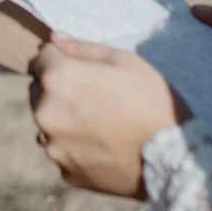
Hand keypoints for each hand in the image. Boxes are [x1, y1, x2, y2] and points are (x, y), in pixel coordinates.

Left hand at [28, 36, 182, 198]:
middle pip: (39, 91)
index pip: (41, 57)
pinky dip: (76, 146)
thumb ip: (82, 48)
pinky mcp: (65, 171)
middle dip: (59, 89)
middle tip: (95, 97)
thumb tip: (54, 39)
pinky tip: (103, 146)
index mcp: (58, 79)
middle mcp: (46, 113)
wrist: (172, 157)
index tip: (84, 70)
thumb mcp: (123, 61)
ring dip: (64, 120)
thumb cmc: (151, 101)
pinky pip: (63, 150)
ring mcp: (54, 146)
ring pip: (49, 123)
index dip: (63, 58)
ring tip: (101, 124)